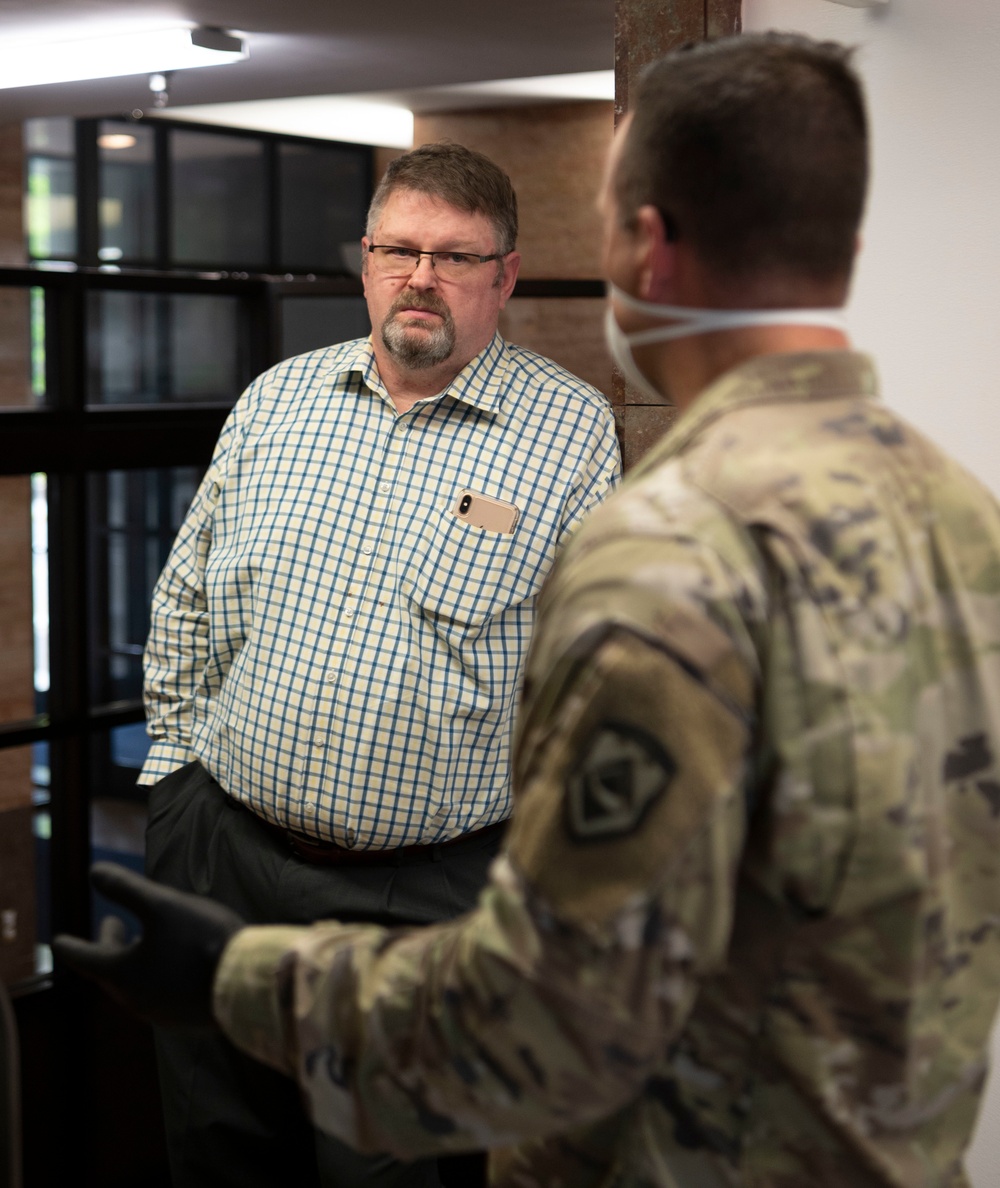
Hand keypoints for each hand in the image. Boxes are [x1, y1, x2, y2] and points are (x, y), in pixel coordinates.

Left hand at [52, 862, 244, 1027]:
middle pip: (111, 972)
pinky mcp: (184, 1017)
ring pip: (135, 984)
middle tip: (113, 925)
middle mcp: (134, 999)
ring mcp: (160, 1011)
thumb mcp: (162, 905)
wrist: (246, 983)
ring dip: (132, 960)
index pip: (86, 958)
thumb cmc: (200, 940)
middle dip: (108, 946)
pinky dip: (154, 973)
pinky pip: (158, 993)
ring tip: (144, 941)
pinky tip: (172, 963)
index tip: (57, 941)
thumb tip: (93, 871)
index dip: (71, 946)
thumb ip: (127, 889)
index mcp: (122, 974)